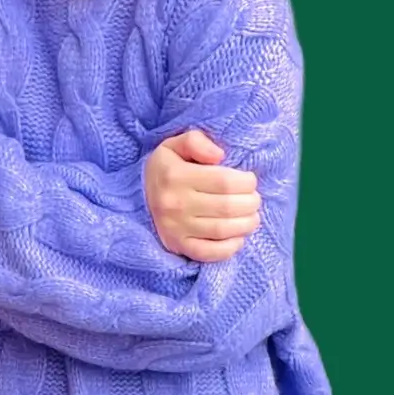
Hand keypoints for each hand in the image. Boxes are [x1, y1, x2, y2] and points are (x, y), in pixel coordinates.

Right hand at [144, 130, 260, 261]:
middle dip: (250, 202)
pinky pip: (209, 253)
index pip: (223, 181)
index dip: (246, 182)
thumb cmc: (167, 167)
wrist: (138, 194)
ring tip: (253, 216)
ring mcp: (175, 228)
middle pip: (226, 207)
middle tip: (255, 199)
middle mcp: (174, 203)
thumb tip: (219, 156)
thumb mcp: (175, 144)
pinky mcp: (177, 246)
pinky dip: (230, 247)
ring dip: (246, 224)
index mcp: (175, 175)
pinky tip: (238, 237)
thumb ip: (196, 141)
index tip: (250, 180)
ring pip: (222, 230)